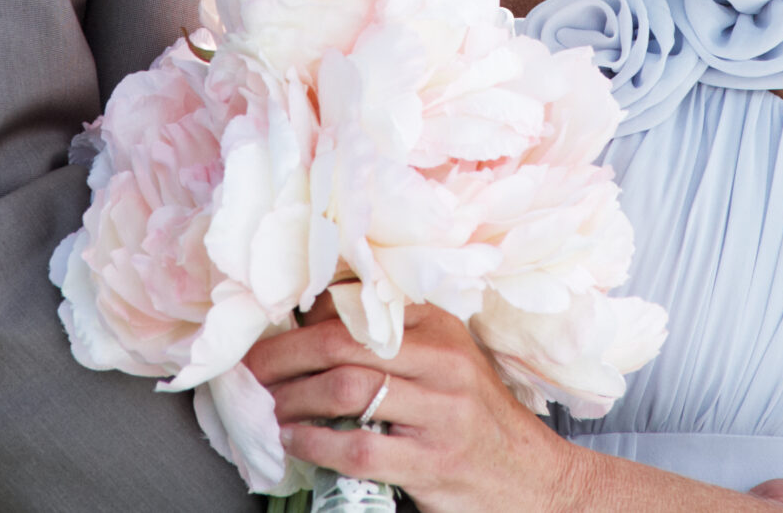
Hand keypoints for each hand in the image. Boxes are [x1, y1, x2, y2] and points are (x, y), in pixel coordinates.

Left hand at [244, 303, 577, 512]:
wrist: (532, 478)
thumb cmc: (475, 417)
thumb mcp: (446, 362)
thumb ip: (393, 338)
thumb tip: (314, 318)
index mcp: (441, 326)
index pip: (358, 305)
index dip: (301, 317)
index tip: (265, 329)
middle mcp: (443, 361)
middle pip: (341, 343)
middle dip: (282, 356)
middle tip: (249, 369)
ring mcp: (441, 412)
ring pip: (344, 390)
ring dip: (292, 399)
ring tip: (269, 406)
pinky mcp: (432, 461)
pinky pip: (357, 446)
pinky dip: (315, 442)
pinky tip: (295, 441)